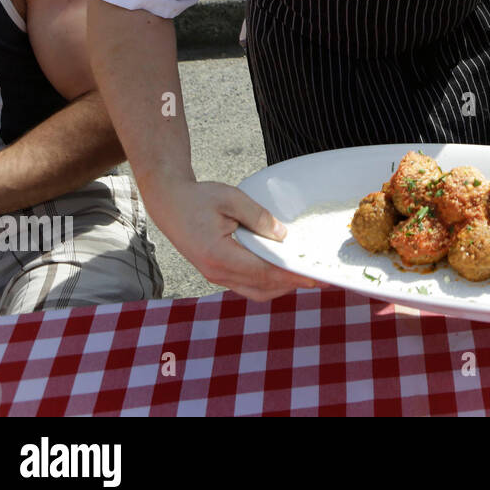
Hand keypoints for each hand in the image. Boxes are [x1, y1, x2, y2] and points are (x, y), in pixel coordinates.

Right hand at [141, 178, 319, 300]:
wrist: (168, 203)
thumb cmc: (198, 198)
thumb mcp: (231, 198)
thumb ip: (259, 217)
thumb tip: (283, 236)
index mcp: (219, 255)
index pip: (263, 272)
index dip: (291, 276)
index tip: (314, 277)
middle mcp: (216, 272)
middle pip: (263, 287)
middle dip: (293, 285)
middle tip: (320, 280)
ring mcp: (215, 275)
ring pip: (255, 291)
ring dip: (281, 287)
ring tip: (305, 278)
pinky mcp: (216, 273)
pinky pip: (247, 286)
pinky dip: (267, 283)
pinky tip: (282, 273)